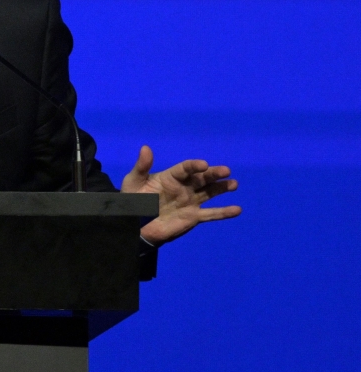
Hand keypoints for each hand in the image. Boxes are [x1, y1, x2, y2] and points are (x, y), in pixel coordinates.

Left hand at [122, 145, 240, 245]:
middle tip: (226, 170)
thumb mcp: (134, 181)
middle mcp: (184, 187)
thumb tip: (146, 147)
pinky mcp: (193, 217)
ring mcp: (190, 202)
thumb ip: (142, 166)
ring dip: (222, 188)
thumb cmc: (133, 200)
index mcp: (171, 177)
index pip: (185, 169)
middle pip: (201, 178)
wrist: (135, 224)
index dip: (194, 166)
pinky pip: (210, 214)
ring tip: (234, 184)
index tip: (204, 164)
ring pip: (209, 193)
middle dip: (213, 174)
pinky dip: (223, 212)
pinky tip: (237, 209)